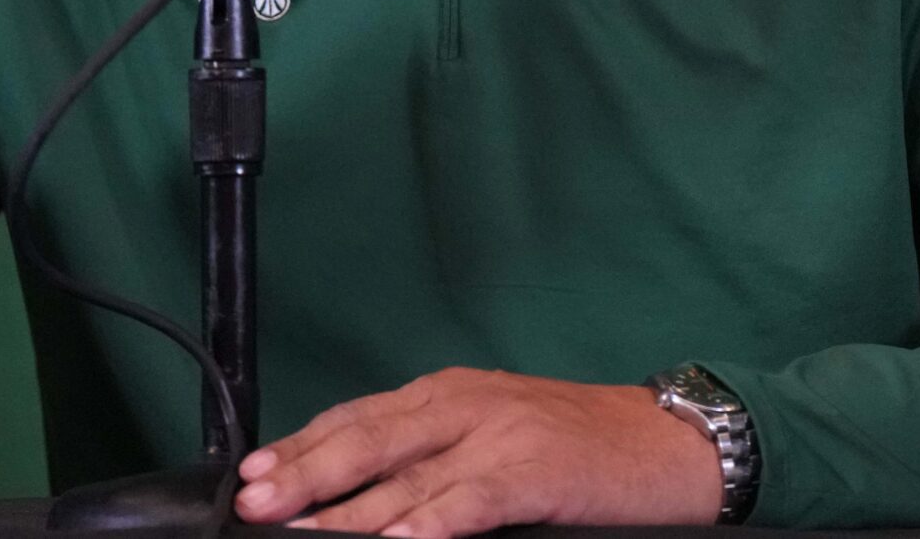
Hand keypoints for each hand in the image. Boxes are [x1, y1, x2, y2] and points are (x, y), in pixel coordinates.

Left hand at [232, 368, 721, 537]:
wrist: (668, 443)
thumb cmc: (580, 447)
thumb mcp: (496, 434)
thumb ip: (433, 456)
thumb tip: (362, 499)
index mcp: (450, 395)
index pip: (358, 417)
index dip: (301, 445)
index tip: (251, 475)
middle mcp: (467, 406)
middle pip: (368, 439)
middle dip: (305, 472)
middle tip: (256, 502)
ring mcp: (501, 436)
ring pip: (408, 476)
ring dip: (349, 511)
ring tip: (303, 532)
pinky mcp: (537, 472)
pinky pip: (471, 500)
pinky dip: (430, 522)